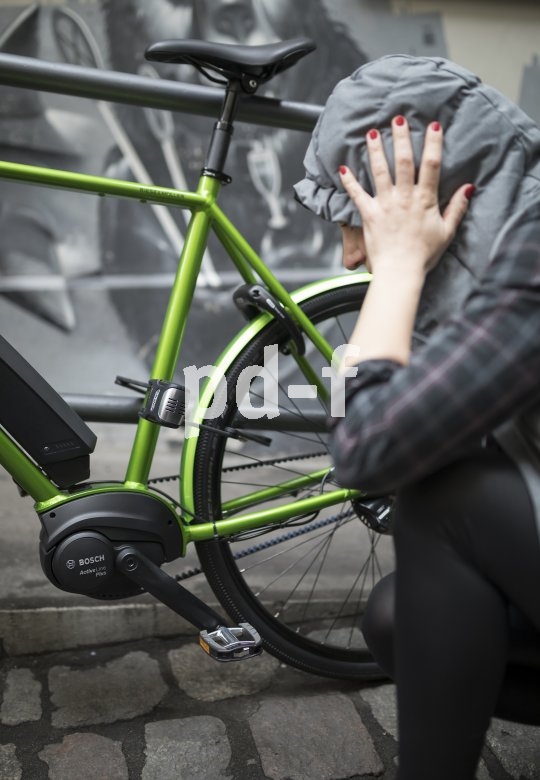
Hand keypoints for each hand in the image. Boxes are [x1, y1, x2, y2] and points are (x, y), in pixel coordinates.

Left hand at [339, 117, 473, 277]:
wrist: (400, 272)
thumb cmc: (423, 255)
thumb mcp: (447, 232)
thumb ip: (457, 208)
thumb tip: (469, 187)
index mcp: (424, 200)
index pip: (431, 165)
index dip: (433, 143)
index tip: (434, 125)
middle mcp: (404, 198)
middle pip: (403, 161)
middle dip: (400, 138)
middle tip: (397, 119)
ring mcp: (385, 205)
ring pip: (379, 172)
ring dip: (375, 151)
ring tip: (371, 133)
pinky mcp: (369, 215)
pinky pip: (357, 195)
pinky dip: (349, 182)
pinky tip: (343, 169)